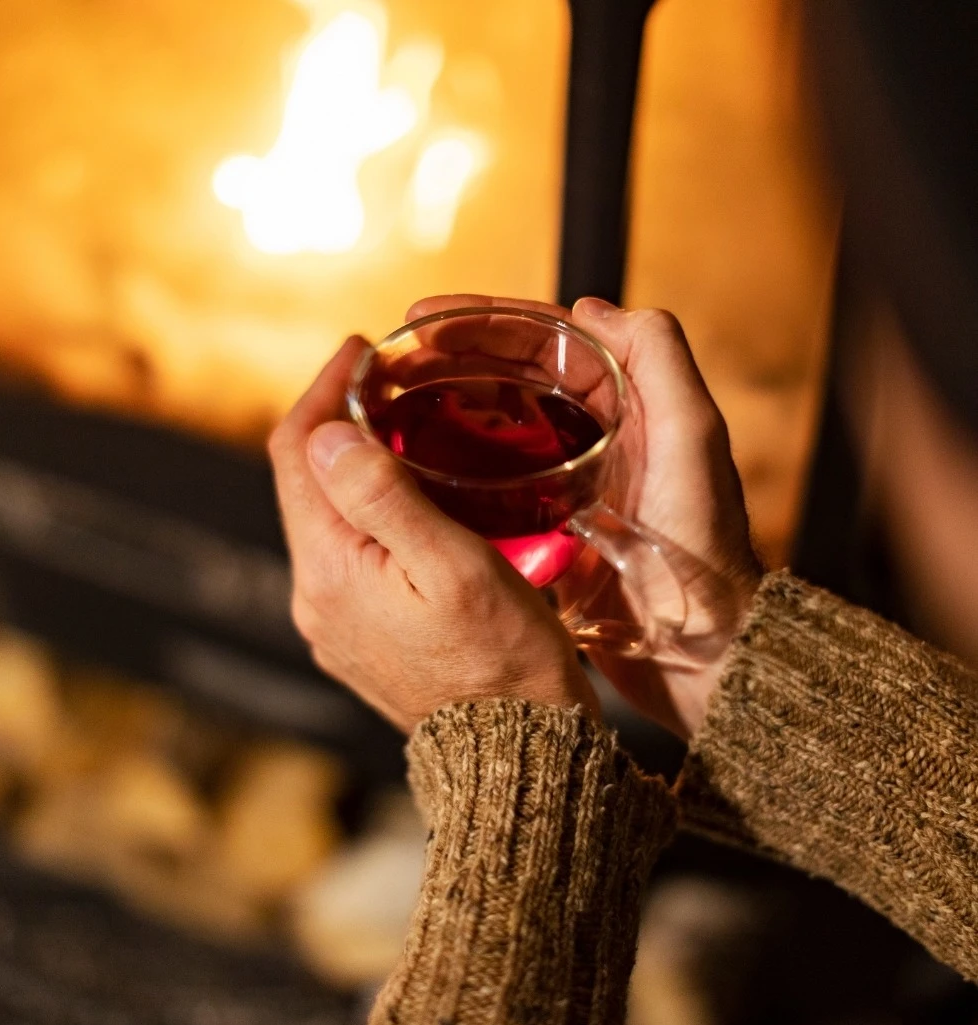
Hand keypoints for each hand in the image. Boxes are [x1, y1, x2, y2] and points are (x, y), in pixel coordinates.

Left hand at [268, 337, 598, 733]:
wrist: (514, 750)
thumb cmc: (502, 659)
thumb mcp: (453, 566)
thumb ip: (383, 498)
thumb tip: (326, 437)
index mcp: (329, 571)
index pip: (294, 455)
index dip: (320, 392)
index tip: (358, 351)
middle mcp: (315, 598)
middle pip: (305, 486)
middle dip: (336, 426)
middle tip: (387, 384)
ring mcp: (333, 623)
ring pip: (328, 521)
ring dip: (355, 471)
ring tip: (405, 433)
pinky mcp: (357, 638)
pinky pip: (349, 558)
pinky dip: (369, 517)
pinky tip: (412, 506)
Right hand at [407, 296, 762, 738]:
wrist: (702, 648)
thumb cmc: (706, 548)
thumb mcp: (693, 441)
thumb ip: (660, 362)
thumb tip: (592, 308)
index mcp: (627, 405)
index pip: (545, 344)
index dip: (484, 324)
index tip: (426, 322)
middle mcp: (593, 436)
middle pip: (509, 379)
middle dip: (449, 361)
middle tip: (391, 361)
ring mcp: (564, 483)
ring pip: (494, 428)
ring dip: (443, 409)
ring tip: (386, 404)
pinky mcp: (545, 530)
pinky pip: (490, 485)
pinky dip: (453, 468)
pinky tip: (411, 468)